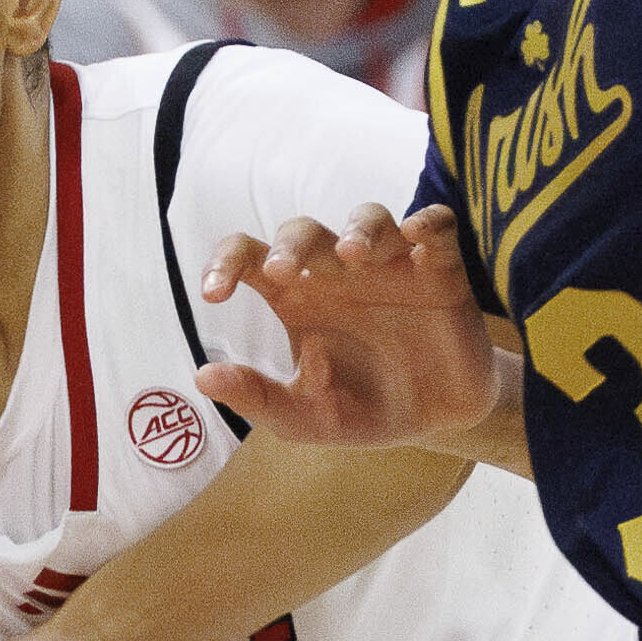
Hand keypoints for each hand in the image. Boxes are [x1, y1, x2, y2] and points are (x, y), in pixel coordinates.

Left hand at [203, 204, 491, 448]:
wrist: (436, 422)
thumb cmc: (363, 411)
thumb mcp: (305, 416)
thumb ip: (257, 397)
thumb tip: (202, 377)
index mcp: (297, 297)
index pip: (250, 256)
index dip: (225, 263)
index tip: (213, 294)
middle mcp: (337, 272)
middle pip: (303, 230)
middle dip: (291, 245)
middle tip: (283, 273)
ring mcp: (388, 265)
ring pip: (368, 217)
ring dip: (358, 228)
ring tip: (352, 255)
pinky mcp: (438, 270)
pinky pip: (437, 227)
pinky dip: (427, 223)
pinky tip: (416, 234)